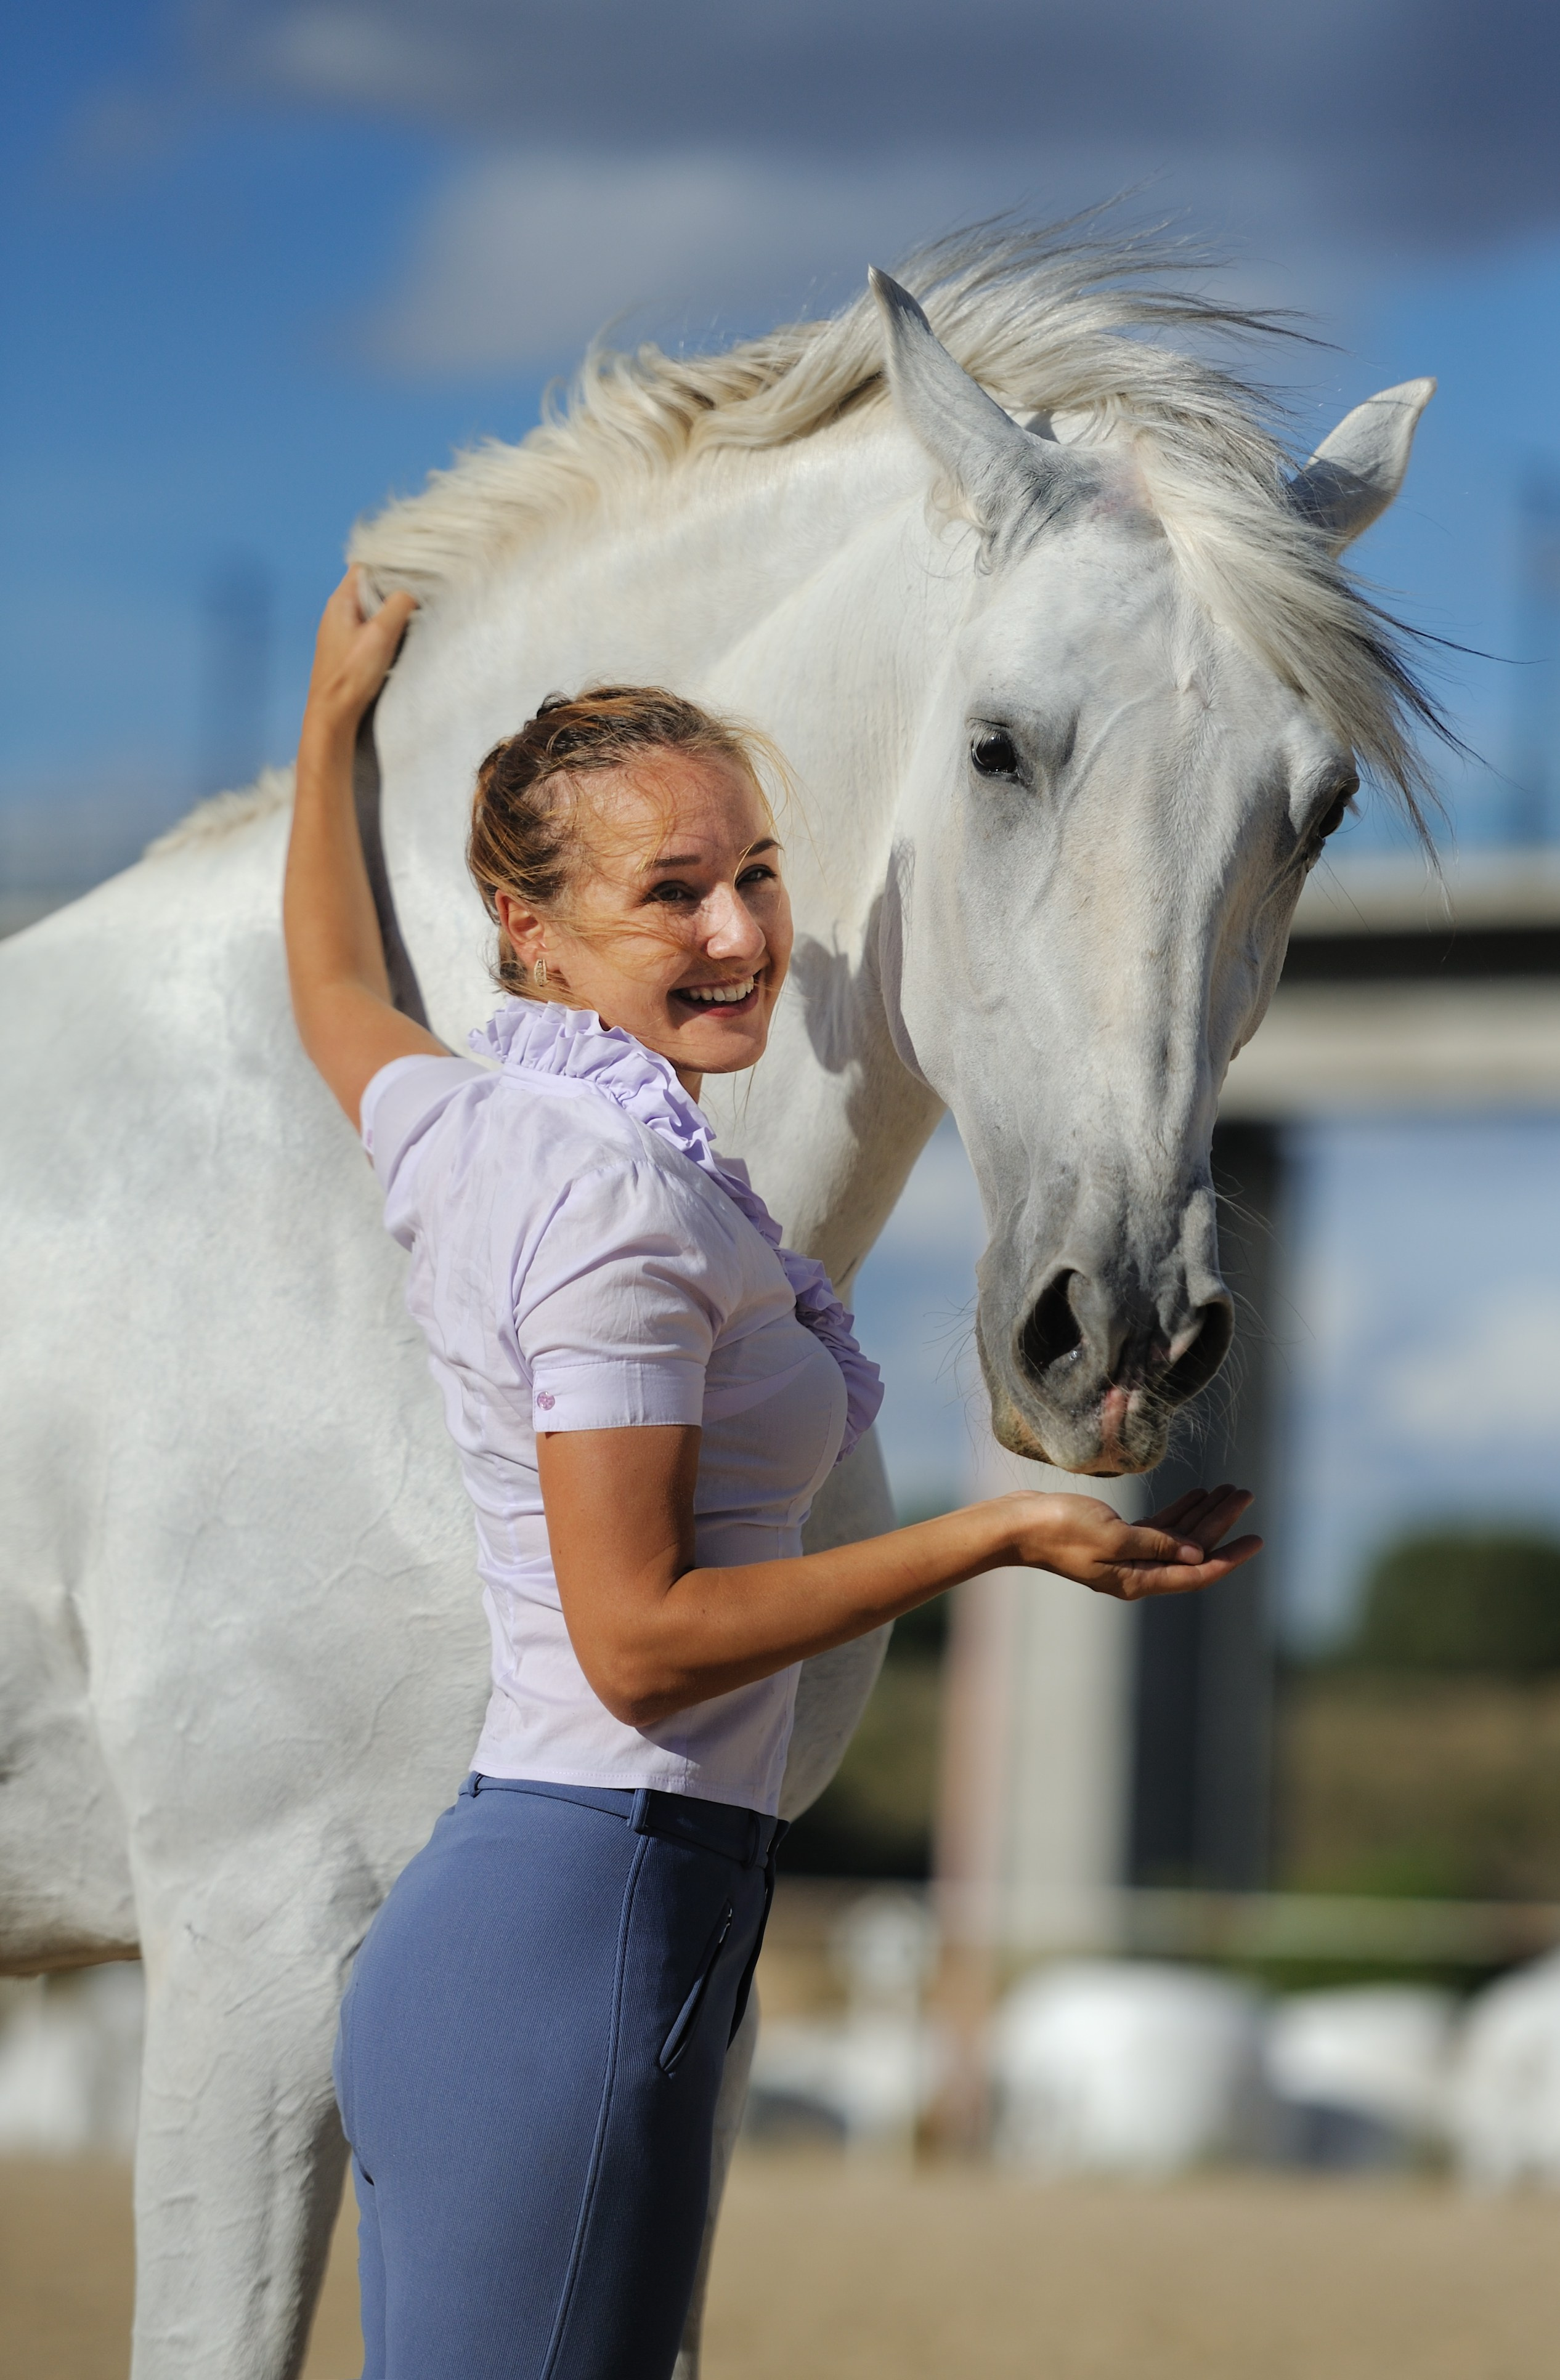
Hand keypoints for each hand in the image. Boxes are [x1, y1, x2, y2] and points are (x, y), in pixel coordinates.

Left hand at [301, 566, 417, 740]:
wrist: (333, 713)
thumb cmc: (352, 674)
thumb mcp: (380, 634)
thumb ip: (398, 605)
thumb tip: (412, 591)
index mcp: (341, 600)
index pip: (365, 566)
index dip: (390, 564)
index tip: (415, 569)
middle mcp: (338, 610)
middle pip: (370, 585)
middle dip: (394, 586)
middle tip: (421, 590)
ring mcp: (342, 629)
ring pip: (371, 606)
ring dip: (391, 607)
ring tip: (415, 609)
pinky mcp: (348, 647)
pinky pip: (370, 625)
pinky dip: (386, 624)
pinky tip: (400, 633)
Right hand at [998, 1482, 1260, 1600]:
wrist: (1018, 1524)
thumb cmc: (1060, 1529)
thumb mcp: (1112, 1536)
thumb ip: (1156, 1544)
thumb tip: (1196, 1553)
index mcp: (1137, 1579)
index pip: (1195, 1572)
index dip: (1229, 1558)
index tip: (1257, 1541)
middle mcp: (1137, 1572)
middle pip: (1191, 1550)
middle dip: (1221, 1524)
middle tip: (1246, 1495)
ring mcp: (1127, 1556)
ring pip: (1178, 1536)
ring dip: (1204, 1514)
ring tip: (1230, 1490)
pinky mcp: (1116, 1538)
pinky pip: (1159, 1528)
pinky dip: (1180, 1511)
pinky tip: (1197, 1494)